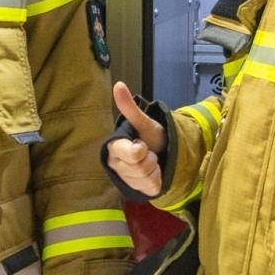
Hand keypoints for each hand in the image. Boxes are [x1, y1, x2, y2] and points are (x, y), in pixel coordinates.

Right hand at [105, 82, 165, 197]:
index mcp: (113, 147)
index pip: (131, 154)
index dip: (141, 150)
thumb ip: (130, 108)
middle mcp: (116, 165)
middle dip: (150, 159)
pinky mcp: (136, 190)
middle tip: (148, 151)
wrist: (161, 151)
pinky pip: (151, 188)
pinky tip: (154, 173)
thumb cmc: (150, 135)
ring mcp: (125, 179)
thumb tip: (118, 84)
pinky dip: (157, 180)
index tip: (142, 144)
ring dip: (154, 169)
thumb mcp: (144, 122)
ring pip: (146, 179)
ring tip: (151, 161)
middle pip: (140, 168)